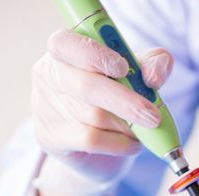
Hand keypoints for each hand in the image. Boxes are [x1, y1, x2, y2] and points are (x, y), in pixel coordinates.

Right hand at [32, 29, 173, 183]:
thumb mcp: (139, 74)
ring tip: (140, 129)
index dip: (96, 55)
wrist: (96, 148)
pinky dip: (120, 143)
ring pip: (94, 116)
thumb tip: (153, 77)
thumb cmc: (117, 100)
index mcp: (67, 50)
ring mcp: (45, 108)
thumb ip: (154, 64)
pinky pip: (92, 140)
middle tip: (153, 115)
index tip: (123, 68)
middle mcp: (50, 75)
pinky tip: (131, 143)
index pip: (68, 43)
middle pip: (86, 86)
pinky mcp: (50, 138)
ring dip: (127, 125)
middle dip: (125, 101)